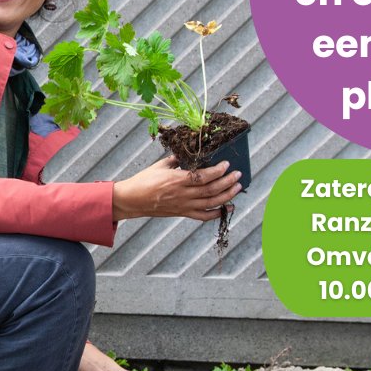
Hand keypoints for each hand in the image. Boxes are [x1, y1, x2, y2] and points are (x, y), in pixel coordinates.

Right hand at [112, 156, 240, 221]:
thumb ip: (175, 160)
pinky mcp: (182, 213)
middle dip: (228, 182)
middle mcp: (182, 194)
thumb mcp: (159, 166)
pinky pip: (203, 216)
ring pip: (211, 202)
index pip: (203, 176)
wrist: (132, 200)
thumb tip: (187, 154)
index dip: (218, 171)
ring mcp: (183, 205)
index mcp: (177, 179)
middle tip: (238, 175)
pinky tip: (227, 207)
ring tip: (237, 188)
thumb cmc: (143, 181)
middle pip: (211, 189)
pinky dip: (217, 213)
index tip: (227, 164)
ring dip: (227, 195)